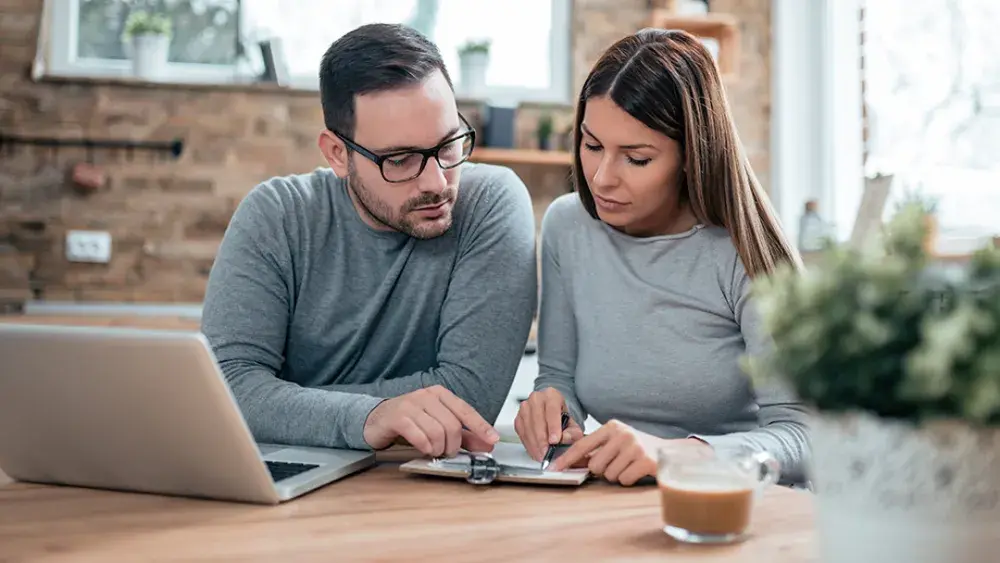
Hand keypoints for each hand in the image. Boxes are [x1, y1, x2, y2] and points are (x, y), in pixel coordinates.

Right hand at [362, 385, 499, 457]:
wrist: (377, 419)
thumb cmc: (410, 421)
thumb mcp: (438, 425)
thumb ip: (464, 435)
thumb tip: (487, 444)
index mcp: (439, 394)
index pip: (465, 410)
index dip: (481, 427)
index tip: (492, 440)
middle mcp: (426, 395)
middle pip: (452, 425)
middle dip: (453, 445)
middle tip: (448, 452)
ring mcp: (411, 404)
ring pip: (437, 432)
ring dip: (438, 448)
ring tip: (434, 451)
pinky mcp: (397, 417)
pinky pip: (419, 436)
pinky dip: (425, 447)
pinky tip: (424, 449)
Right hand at [514, 387, 584, 460]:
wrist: (552, 415)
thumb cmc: (562, 419)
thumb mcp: (573, 425)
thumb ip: (572, 433)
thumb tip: (564, 438)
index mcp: (552, 395)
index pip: (552, 409)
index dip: (553, 426)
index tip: (554, 441)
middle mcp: (537, 398)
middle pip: (538, 419)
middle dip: (542, 439)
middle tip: (547, 453)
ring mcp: (525, 407)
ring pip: (527, 427)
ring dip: (534, 444)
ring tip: (541, 456)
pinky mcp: (518, 418)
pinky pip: (521, 432)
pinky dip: (528, 444)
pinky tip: (535, 452)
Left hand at [550, 420, 710, 485]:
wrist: (671, 452)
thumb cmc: (638, 449)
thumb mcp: (617, 441)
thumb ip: (597, 448)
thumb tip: (572, 462)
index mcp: (611, 427)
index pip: (582, 445)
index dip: (567, 458)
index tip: (554, 468)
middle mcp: (622, 434)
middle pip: (595, 465)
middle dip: (603, 470)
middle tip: (617, 464)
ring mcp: (634, 446)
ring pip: (609, 474)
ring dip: (618, 475)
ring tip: (629, 466)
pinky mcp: (645, 460)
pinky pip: (624, 479)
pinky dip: (629, 479)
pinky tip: (637, 471)